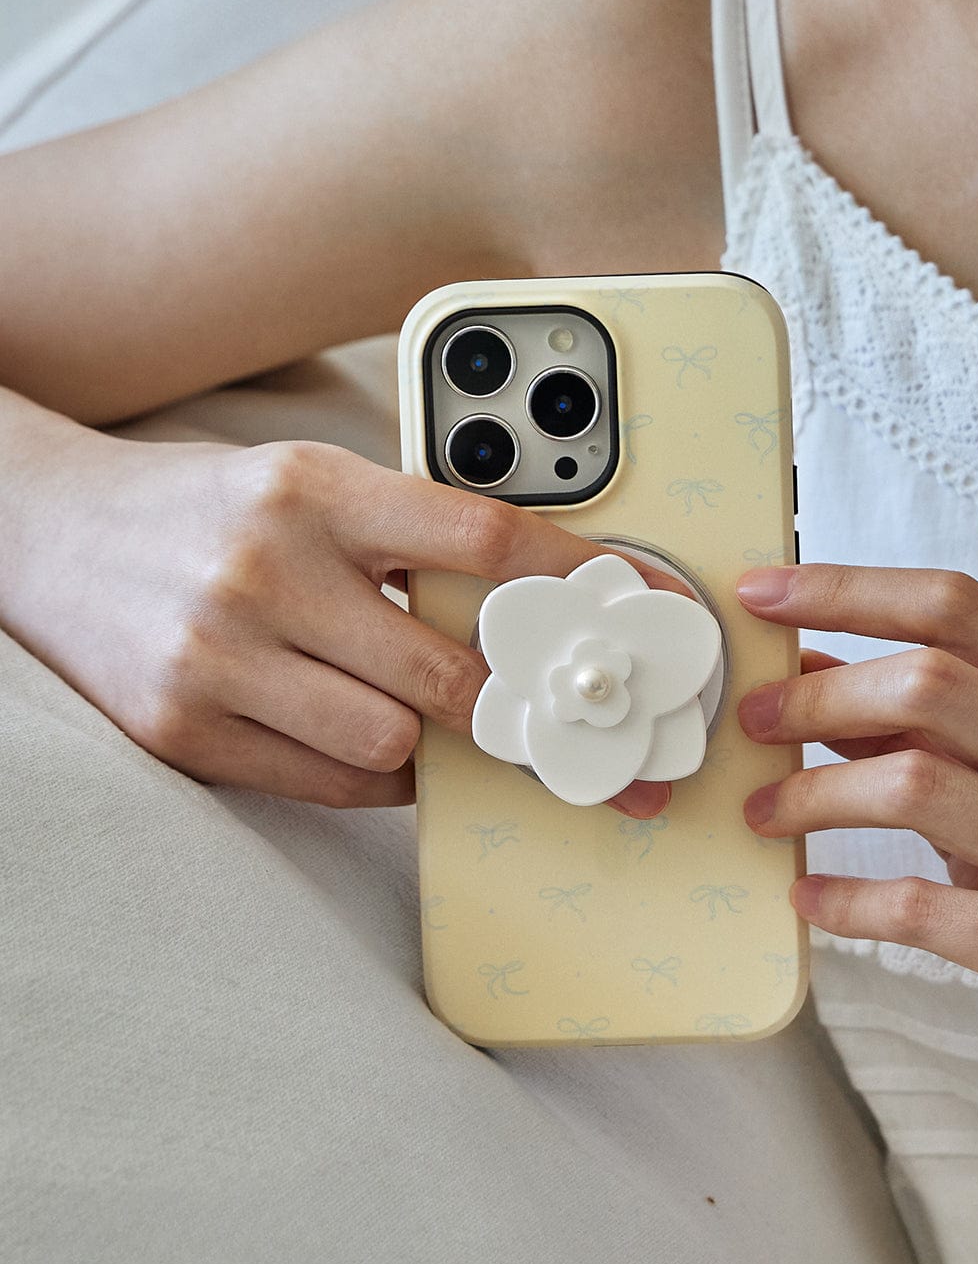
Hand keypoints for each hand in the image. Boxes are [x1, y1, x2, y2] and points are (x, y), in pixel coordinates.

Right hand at [0, 430, 669, 816]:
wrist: (51, 535)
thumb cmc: (207, 508)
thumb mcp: (306, 481)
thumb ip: (406, 530)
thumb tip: (531, 596)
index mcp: (313, 488)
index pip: (480, 539)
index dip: (576, 580)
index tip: (632, 605)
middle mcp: (267, 569)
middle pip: (446, 667)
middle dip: (517, 700)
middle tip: (561, 708)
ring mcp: (219, 657)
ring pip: (390, 739)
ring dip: (435, 743)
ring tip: (437, 717)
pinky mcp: (184, 730)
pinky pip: (325, 782)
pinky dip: (372, 773)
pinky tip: (373, 741)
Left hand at [735, 562, 977, 1141]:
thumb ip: (937, 734)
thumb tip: (812, 675)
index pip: (961, 611)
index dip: (849, 590)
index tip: (764, 592)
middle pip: (931, 683)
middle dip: (819, 696)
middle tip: (754, 721)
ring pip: (918, 782)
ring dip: (816, 793)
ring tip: (764, 811)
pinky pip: (923, 908)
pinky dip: (847, 899)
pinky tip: (809, 898)